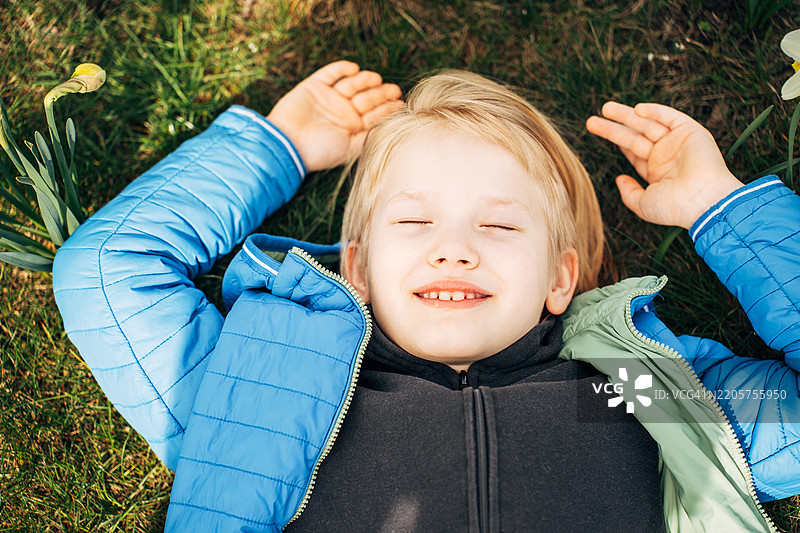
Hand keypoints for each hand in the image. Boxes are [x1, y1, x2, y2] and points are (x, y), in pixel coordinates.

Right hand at [266, 61, 402, 172]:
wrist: (287, 144)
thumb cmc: (319, 152)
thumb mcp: (350, 149)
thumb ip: (368, 137)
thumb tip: (390, 128)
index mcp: (351, 128)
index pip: (374, 115)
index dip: (388, 108)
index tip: (402, 104)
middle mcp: (342, 112)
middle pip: (366, 97)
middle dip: (381, 94)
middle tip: (393, 89)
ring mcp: (328, 98)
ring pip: (352, 84)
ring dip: (365, 80)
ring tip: (375, 79)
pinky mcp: (313, 87)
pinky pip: (331, 74)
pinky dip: (342, 69)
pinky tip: (354, 68)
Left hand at [586, 102, 743, 228]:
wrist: (704, 202)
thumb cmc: (675, 208)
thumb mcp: (644, 204)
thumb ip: (629, 193)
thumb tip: (618, 179)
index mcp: (657, 172)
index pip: (633, 152)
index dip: (616, 142)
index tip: (598, 132)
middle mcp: (666, 155)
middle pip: (634, 137)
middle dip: (613, 128)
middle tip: (591, 121)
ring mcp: (677, 143)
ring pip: (647, 124)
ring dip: (626, 115)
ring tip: (605, 108)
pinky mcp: (690, 132)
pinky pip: (669, 117)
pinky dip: (654, 111)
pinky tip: (636, 110)